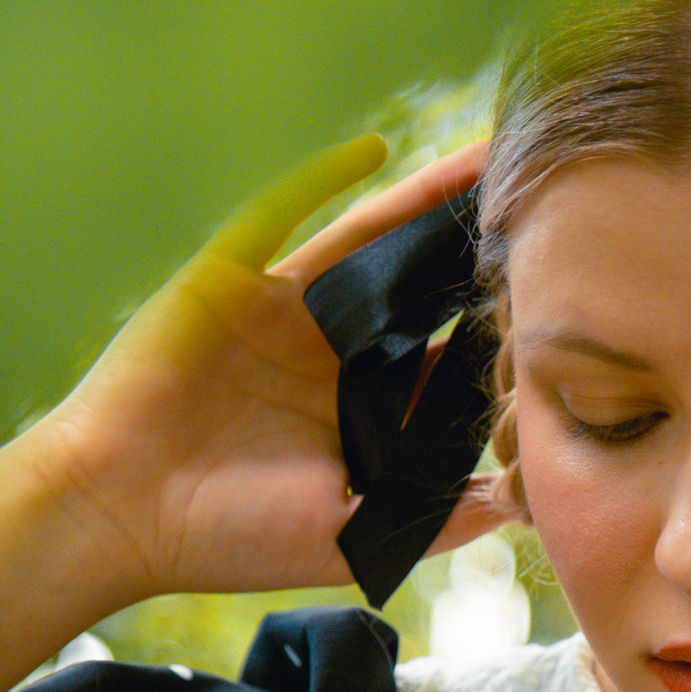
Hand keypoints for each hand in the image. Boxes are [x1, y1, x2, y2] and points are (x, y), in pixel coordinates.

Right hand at [21, 133, 513, 601]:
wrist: (118, 516)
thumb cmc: (224, 538)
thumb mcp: (351, 541)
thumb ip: (435, 521)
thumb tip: (522, 506)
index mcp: (363, 409)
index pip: (451, 359)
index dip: (504, 332)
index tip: (572, 302)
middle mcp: (330, 351)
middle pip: (425, 285)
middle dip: (482, 247)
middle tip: (555, 202)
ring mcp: (280, 310)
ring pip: (371, 241)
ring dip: (428, 200)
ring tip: (493, 155)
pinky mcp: (228, 279)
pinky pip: (279, 213)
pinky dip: (323, 179)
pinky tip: (378, 150)